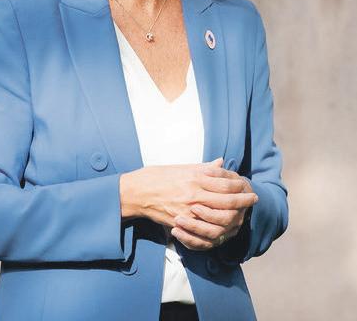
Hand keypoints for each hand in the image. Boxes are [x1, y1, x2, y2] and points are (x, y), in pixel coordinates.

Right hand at [119, 157, 257, 243]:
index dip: (239, 186)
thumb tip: (220, 162)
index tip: (248, 186)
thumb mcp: (182, 167)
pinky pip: (204, 229)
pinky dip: (217, 229)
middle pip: (226, 201)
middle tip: (254, 199)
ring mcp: (188, 209)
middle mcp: (194, 193)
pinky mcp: (181, 221)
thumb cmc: (158, 176)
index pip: (225, 184)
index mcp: (195, 177)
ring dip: (234, 216)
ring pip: (218, 217)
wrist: (137, 191)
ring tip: (243, 215)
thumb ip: (204, 167)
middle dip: (243, 201)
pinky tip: (224, 227)